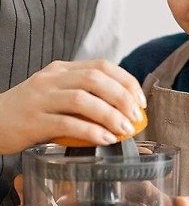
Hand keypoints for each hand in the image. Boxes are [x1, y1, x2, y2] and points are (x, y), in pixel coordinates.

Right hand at [0, 60, 146, 153]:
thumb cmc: (31, 111)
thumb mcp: (57, 94)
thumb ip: (85, 95)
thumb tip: (125, 110)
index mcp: (62, 69)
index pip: (102, 66)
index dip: (126, 82)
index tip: (141, 101)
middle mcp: (52, 79)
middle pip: (95, 80)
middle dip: (122, 98)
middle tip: (136, 117)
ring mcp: (41, 99)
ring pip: (82, 100)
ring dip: (109, 115)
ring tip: (125, 130)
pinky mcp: (32, 121)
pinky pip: (66, 123)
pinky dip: (90, 131)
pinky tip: (105, 139)